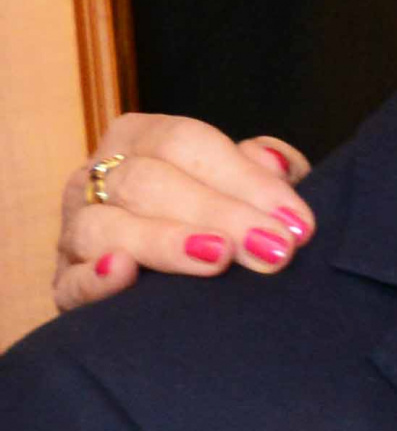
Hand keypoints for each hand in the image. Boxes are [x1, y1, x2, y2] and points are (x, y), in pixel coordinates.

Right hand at [53, 114, 308, 312]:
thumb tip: (275, 162)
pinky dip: (95, 279)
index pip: (184, 142)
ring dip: (164, 241)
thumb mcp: (248, 188)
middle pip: (147, 181)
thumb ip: (265, 171)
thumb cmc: (222, 224)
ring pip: (104, 226)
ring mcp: (76, 231)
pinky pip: (69, 282)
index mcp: (141, 140)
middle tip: (273, 249)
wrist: (180, 290)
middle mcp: (98, 178)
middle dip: (219, 213)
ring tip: (216, 258)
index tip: (295, 221)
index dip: (243, 178)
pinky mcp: (66, 284)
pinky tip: (126, 274)